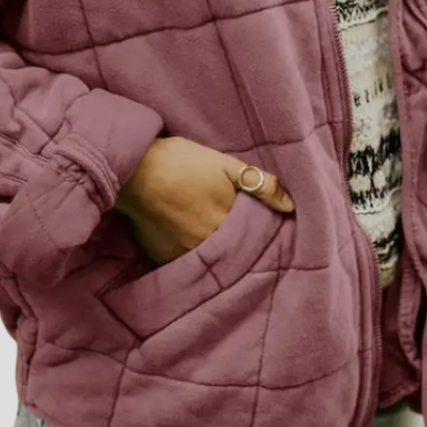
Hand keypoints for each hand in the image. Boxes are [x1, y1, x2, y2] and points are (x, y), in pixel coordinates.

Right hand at [113, 136, 295, 265]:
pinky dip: (193, 257)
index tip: (268, 234)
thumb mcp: (226, 165)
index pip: (254, 241)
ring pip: (210, 262)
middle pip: (233, 255)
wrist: (135, 169)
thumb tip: (290, 206)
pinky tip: (193, 243)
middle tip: (246, 239)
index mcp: (227, 226)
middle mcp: (207, 248)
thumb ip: (261, 185)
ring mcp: (183, 257)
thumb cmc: (182, 162)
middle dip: (242, 249)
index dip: (261, 236)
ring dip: (218, 255)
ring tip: (217, 241)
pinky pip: (186, 264)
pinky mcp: (163, 259)